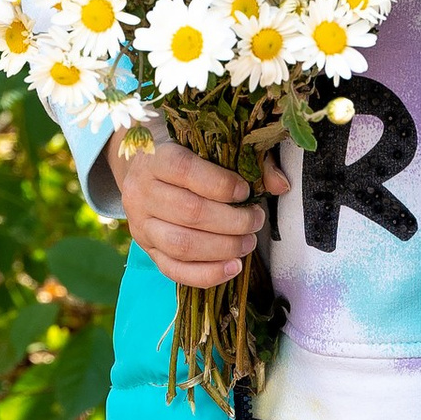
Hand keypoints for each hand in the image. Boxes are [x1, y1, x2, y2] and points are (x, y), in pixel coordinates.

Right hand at [110, 129, 291, 289]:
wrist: (142, 171)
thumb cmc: (185, 156)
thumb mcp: (209, 146)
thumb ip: (246, 160)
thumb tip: (280, 184)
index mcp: (154, 158)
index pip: (184, 170)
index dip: (221, 184)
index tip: (245, 192)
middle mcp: (140, 192)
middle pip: (189, 212)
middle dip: (233, 221)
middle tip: (256, 220)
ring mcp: (141, 225)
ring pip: (182, 245)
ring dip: (223, 248)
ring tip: (248, 242)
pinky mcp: (147, 250)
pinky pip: (175, 270)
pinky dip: (208, 274)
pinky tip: (233, 267)